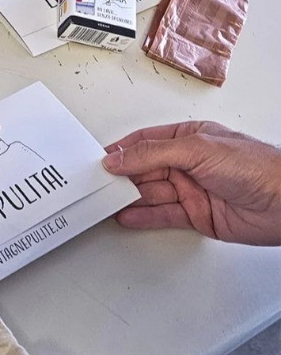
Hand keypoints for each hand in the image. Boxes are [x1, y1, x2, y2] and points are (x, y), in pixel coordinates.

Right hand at [103, 121, 280, 245]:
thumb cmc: (257, 168)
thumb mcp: (197, 149)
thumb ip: (152, 153)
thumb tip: (120, 157)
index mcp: (189, 138)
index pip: (146, 142)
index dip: (122, 150)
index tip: (100, 160)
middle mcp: (189, 163)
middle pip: (144, 169)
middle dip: (121, 176)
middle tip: (97, 183)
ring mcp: (192, 189)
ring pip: (151, 193)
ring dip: (128, 197)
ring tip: (105, 201)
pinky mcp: (197, 215)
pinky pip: (162, 215)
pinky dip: (143, 216)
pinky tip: (127, 216)